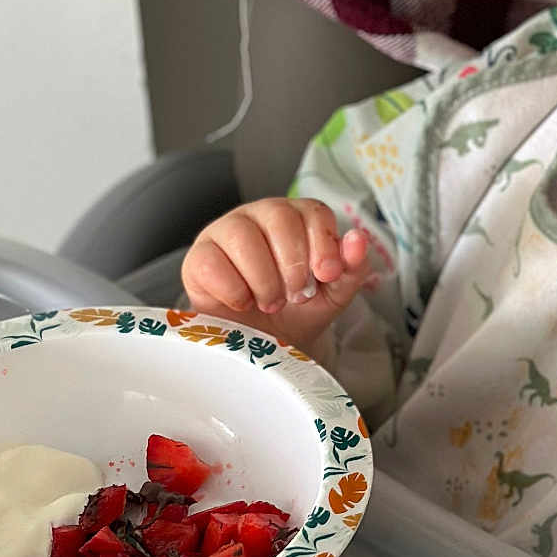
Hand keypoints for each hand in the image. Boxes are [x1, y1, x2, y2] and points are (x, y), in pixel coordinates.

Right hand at [182, 198, 373, 352]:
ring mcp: (225, 232)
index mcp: (297, 218)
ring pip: (242, 235)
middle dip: (294, 263)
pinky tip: (244, 303)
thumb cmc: (297, 310)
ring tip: (271, 301)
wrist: (262, 345)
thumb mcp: (333, 294)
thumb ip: (351, 268)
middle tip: (298, 295)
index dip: (323, 243)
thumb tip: (358, 240)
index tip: (327, 275)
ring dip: (264, 278)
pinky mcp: (198, 257)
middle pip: (279, 217)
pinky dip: (233, 289)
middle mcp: (261, 216)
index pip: (313, 211)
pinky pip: (211, 261)